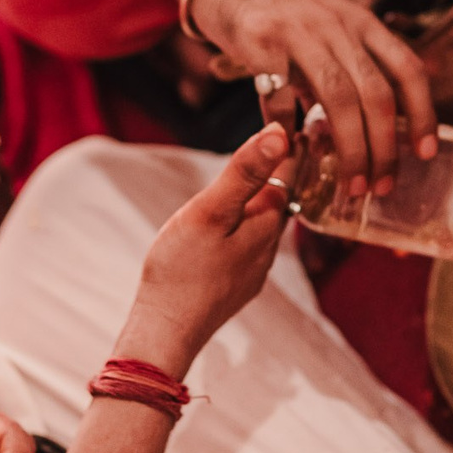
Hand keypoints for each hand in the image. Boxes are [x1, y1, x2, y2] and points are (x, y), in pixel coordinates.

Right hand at [117, 125, 294, 373]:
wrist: (165, 331)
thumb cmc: (182, 269)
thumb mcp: (211, 211)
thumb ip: (246, 173)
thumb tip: (281, 133)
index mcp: (266, 225)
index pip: (286, 176)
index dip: (282, 149)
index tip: (283, 121)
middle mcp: (268, 250)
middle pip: (274, 202)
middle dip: (269, 177)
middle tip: (267, 144)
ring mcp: (252, 272)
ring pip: (259, 227)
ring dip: (252, 205)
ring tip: (242, 182)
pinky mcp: (234, 288)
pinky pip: (244, 248)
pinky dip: (238, 230)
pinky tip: (222, 231)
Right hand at [187, 0, 436, 194]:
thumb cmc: (283, 9)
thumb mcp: (330, 25)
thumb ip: (350, 66)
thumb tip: (370, 125)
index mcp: (361, 22)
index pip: (408, 68)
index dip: (423, 113)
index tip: (425, 153)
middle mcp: (337, 25)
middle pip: (376, 93)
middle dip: (384, 148)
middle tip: (382, 186)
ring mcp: (299, 32)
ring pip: (338, 99)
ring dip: (350, 149)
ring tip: (350, 185)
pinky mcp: (259, 41)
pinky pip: (279, 96)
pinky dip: (287, 131)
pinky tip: (289, 152)